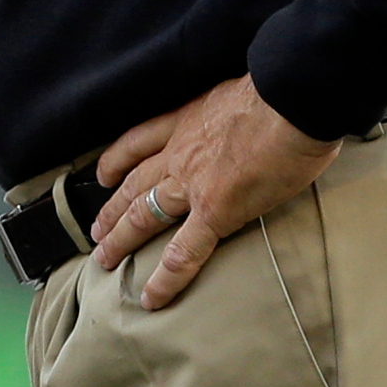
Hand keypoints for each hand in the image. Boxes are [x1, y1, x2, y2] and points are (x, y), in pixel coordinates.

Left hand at [88, 76, 339, 309]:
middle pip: (134, 184)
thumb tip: (255, 120)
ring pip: (144, 215)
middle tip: (95, 231)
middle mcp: (180, 152)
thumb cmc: (281, 89)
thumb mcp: (242, 92)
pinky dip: (166, 278)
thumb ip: (235, 112)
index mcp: (188, 120)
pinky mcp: (215, 212)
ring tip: (104, 259)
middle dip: (112, 209)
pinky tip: (152, 297)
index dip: (117, 159)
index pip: (140, 141)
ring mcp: (193, 184)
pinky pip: (185, 252)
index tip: (103, 174)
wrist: (291, 100)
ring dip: (122, 239)